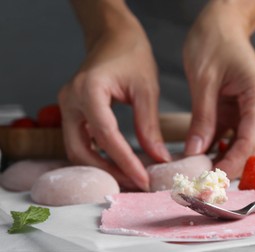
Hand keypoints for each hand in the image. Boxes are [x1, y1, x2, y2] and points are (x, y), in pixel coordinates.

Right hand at [58, 22, 169, 190]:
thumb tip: (159, 158)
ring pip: (76, 149)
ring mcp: (67, 106)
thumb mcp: (146, 89)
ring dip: (100, 167)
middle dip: (107, 171)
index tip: (144, 180)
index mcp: (89, 90)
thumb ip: (149, 125)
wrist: (113, 36)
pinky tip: (116, 162)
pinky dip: (96, 155)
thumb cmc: (131, 55)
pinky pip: (79, 140)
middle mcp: (70, 100)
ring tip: (127, 177)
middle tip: (134, 184)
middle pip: (81, 150)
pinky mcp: (72, 110)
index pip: (107, 136)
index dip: (125, 162)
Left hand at [183, 2, 254, 178]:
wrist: (222, 24)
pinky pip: (236, 137)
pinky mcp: (244, 111)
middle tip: (207, 185)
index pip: (251, 140)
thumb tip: (195, 152)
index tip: (213, 180)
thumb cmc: (214, 42)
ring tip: (204, 175)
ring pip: (247, 146)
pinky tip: (206, 158)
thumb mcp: (203, 81)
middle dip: (233, 169)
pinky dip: (223, 150)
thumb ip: (202, 118)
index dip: (234, 163)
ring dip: (228, 162)